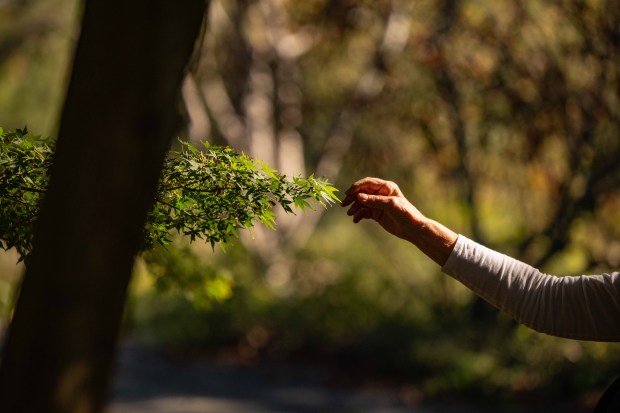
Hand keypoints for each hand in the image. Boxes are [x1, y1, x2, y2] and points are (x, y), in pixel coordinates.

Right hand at [341, 177, 457, 265]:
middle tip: (343, 204)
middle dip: (352, 198)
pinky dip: (358, 215)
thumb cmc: (406, 214)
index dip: (357, 187)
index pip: (368, 183)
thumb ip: (375, 201)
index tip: (348, 193)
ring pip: (361, 203)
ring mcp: (378, 204)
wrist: (413, 229)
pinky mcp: (376, 213)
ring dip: (354, 207)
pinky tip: (356, 220)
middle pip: (362, 192)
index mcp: (386, 187)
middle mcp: (381, 194)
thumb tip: (359, 197)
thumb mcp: (391, 205)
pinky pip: (364, 212)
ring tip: (350, 214)